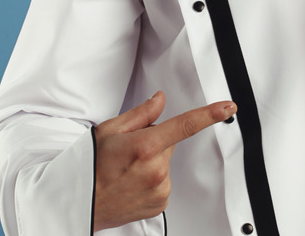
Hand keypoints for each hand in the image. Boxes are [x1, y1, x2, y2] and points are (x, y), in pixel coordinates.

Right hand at [92, 91, 236, 230]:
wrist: (76, 204)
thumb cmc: (87, 167)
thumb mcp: (108, 131)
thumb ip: (140, 114)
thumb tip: (160, 100)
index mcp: (145, 146)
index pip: (185, 125)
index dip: (210, 114)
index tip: (228, 107)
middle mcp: (156, 169)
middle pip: (169, 144)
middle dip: (153, 142)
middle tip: (127, 152)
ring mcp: (159, 189)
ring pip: (165, 165)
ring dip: (151, 163)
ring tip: (125, 171)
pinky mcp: (159, 204)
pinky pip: (162, 184)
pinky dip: (150, 181)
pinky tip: (130, 183)